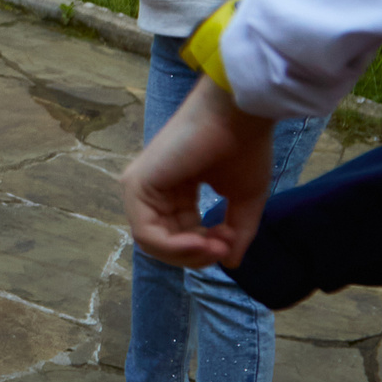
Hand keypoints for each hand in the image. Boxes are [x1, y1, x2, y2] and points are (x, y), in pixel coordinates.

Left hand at [119, 75, 274, 268]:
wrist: (238, 116)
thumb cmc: (244, 149)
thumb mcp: (244, 201)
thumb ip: (235, 234)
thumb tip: (228, 264)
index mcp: (176, 191)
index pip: (179, 235)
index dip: (205, 249)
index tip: (230, 243)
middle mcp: (154, 189)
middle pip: (164, 242)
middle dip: (196, 254)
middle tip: (223, 248)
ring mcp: (141, 186)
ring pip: (153, 243)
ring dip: (187, 254)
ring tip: (215, 246)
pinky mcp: (136, 184)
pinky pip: (146, 233)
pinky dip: (173, 247)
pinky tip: (199, 241)